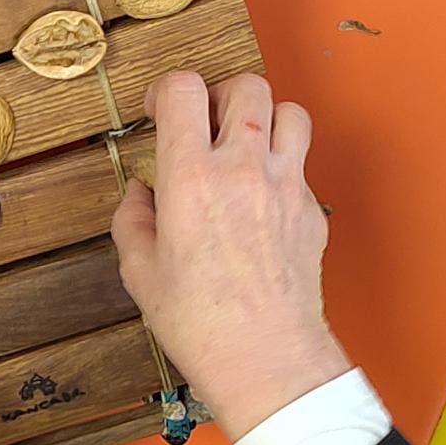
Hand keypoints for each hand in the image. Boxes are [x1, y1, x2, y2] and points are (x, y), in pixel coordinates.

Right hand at [111, 73, 349, 441]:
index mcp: (190, 178)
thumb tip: (140, 193)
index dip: (167, 90)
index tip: (160, 110)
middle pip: (246, 86)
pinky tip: (261, 199)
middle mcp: (242, 169)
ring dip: (264, 119)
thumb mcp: (140, 271)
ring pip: (289, 112)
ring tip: (244, 146)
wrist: (267, 358)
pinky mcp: (312, 210)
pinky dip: (281, 168)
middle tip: (205, 123)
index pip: (184, 90)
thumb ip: (133, 219)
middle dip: (220, 94)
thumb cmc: (200, 323)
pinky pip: (302, 165)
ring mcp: (286, 186)